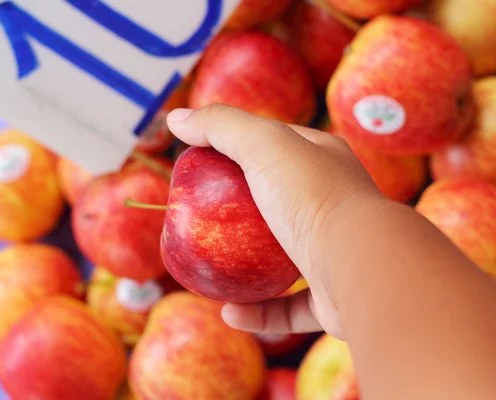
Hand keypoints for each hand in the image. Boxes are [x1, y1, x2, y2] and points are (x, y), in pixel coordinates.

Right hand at [166, 104, 382, 338]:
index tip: (202, 164)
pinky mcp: (333, 298)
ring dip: (248, 265)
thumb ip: (219, 126)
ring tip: (213, 269)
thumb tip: (175, 119)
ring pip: (284, 258)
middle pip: (277, 201)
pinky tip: (230, 312)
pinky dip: (259, 311)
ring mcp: (335, 251)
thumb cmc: (314, 197)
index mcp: (323, 161)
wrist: (362, 267)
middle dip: (241, 210)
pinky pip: (290, 307)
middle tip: (202, 218)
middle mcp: (333, 203)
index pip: (277, 145)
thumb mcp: (263, 144)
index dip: (240, 148)